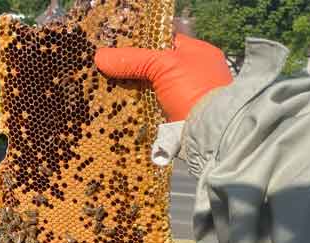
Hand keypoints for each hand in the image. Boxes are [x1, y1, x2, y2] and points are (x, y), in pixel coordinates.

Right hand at [95, 33, 232, 121]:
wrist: (209, 132)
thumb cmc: (194, 89)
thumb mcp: (163, 65)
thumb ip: (133, 60)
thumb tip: (100, 57)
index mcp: (198, 54)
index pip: (164, 43)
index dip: (141, 45)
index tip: (118, 51)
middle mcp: (194, 76)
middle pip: (156, 70)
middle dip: (134, 74)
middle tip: (110, 73)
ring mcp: (187, 101)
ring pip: (153, 94)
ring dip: (135, 96)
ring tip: (110, 94)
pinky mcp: (178, 122)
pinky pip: (153, 113)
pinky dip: (140, 113)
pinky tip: (123, 113)